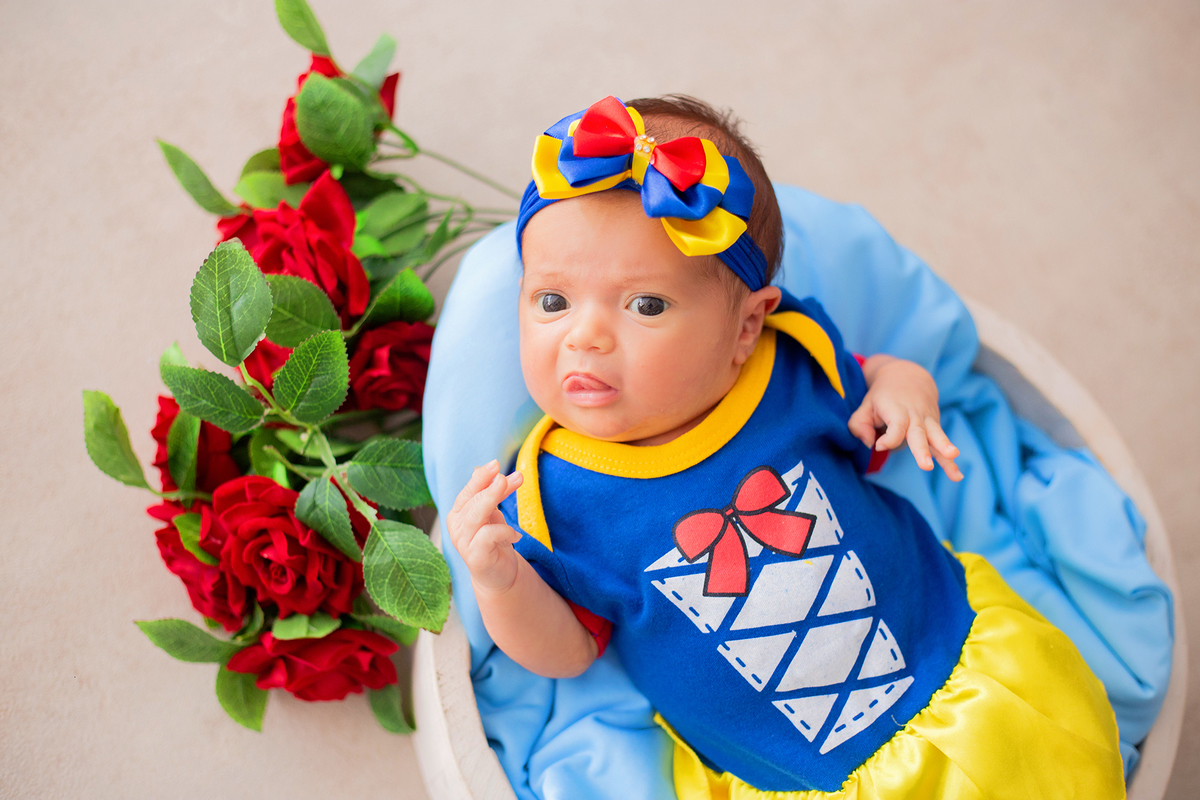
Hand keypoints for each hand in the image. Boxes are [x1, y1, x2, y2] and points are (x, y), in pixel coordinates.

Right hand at [445, 460, 525, 594]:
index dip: (481, 476)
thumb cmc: (495, 541)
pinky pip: (488, 536)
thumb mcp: (495, 513)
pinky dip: (505, 531)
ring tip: (510, 486)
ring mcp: (463, 541)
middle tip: (509, 476)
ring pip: (477, 514)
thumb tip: (487, 470)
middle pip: (473, 500)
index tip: (496, 463)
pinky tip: (516, 536)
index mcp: (459, 512)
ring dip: (493, 498)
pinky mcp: (474, 556)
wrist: (498, 574)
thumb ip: (493, 493)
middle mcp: (457, 525)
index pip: (469, 490)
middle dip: (491, 485)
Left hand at [848, 355, 962, 480]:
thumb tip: (869, 445)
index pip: (896, 428)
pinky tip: (957, 476)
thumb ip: (859, 424)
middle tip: (926, 466)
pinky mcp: (935, 427)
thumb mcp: (865, 405)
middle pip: (919, 434)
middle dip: (922, 450)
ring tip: (953, 458)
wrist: (909, 376)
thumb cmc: (883, 396)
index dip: (888, 439)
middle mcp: (915, 416)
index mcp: (896, 410)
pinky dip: (950, 460)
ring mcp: (928, 421)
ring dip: (944, 449)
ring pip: (937, 436)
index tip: (879, 445)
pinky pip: (942, 444)